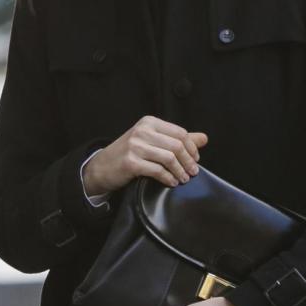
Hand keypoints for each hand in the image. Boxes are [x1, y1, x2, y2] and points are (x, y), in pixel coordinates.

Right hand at [83, 116, 207, 194]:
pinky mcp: (131, 162)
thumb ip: (177, 139)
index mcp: (149, 122)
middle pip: (177, 145)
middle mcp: (142, 131)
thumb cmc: (129, 153)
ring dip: (180, 171)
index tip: (195, 159)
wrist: (102, 167)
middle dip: (188, 161)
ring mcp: (135, 146)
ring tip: (183, 179)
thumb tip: (204, 138)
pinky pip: (158, 171)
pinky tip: (171, 182)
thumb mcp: (152, 141)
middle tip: (193, 172)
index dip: (192, 148)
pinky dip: (168, 178)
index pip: (180, 133)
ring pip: (169, 158)